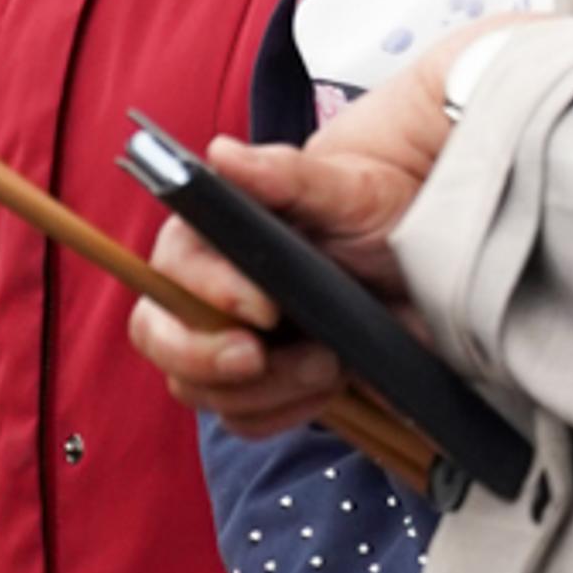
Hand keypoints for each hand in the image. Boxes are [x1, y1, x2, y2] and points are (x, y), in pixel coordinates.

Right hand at [125, 60, 471, 435]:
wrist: (414, 264)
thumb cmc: (372, 213)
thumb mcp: (343, 189)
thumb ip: (283, 174)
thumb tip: (221, 155)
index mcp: (207, 235)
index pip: (172, 270)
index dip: (210, 293)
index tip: (265, 308)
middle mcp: (199, 290)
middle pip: (158, 337)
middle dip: (207, 358)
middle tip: (260, 358)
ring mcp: (219, 342)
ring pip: (198, 389)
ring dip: (264, 389)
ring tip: (328, 363)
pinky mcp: (250, 385)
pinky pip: (240, 418)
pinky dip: (283, 412)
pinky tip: (326, 385)